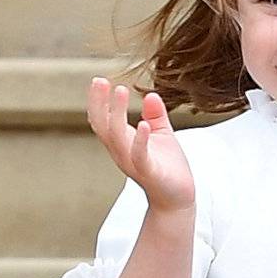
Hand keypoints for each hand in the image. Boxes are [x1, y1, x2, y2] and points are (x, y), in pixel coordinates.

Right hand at [87, 79, 195, 217]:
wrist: (179, 197)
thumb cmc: (168, 167)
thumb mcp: (162, 135)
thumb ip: (155, 116)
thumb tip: (151, 94)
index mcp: (122, 142)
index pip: (102, 120)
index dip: (97, 101)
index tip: (98, 79)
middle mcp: (122, 152)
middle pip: (102, 126)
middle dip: (99, 103)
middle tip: (101, 81)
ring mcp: (133, 163)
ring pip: (116, 137)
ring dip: (116, 113)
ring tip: (120, 91)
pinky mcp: (150, 173)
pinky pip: (139, 156)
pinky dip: (139, 140)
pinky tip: (142, 124)